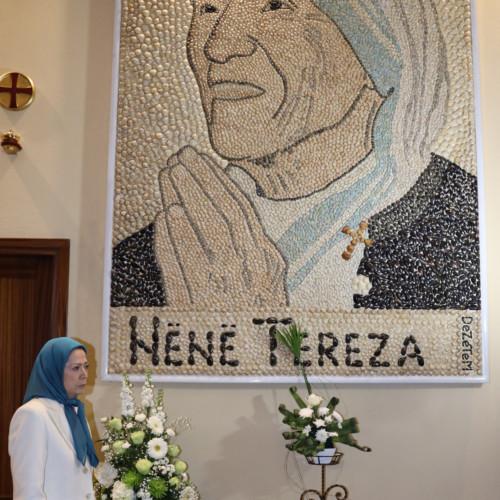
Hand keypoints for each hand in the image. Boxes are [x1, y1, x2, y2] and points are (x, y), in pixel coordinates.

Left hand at [156, 146, 287, 307]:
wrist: (252, 356)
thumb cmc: (259, 313)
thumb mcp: (272, 276)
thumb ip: (257, 243)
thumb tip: (235, 203)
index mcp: (266, 260)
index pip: (240, 209)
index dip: (217, 181)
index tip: (199, 158)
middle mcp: (245, 270)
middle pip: (219, 215)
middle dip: (198, 181)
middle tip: (180, 157)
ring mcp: (219, 287)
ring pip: (201, 234)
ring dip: (182, 200)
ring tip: (169, 175)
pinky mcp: (194, 306)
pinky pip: (180, 267)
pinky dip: (170, 239)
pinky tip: (165, 216)